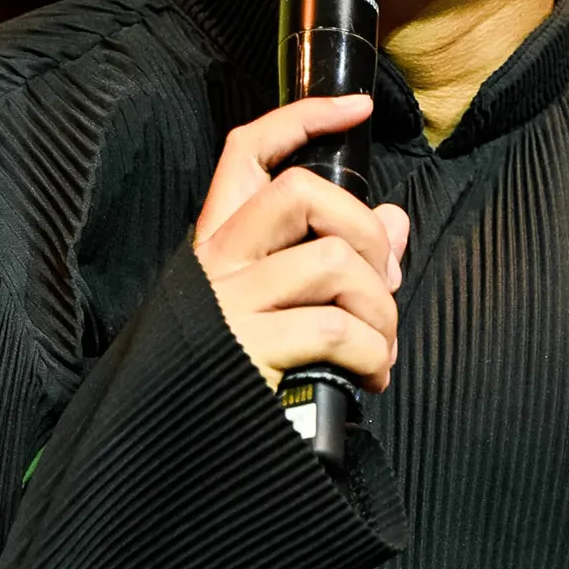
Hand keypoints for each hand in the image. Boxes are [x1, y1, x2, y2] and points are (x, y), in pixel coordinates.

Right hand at [194, 98, 409, 396]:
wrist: (173, 460)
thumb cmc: (233, 383)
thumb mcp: (276, 310)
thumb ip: (332, 259)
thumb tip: (395, 222)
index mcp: (218, 246)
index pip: (248, 152)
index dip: (303, 117)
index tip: (354, 108)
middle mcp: (216, 264)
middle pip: (300, 192)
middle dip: (364, 232)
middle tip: (382, 284)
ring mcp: (228, 304)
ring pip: (331, 261)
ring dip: (379, 308)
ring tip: (379, 348)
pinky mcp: (248, 350)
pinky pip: (335, 327)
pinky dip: (371, 352)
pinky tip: (369, 375)